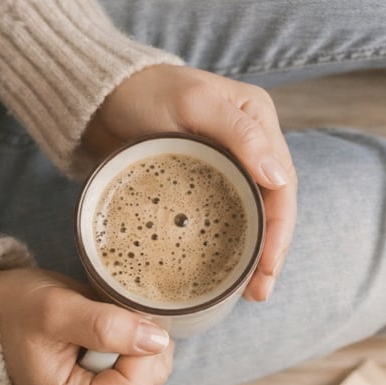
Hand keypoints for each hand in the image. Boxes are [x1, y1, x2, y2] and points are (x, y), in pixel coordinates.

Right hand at [0, 268, 172, 384]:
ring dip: (137, 342)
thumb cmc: (16, 310)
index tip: (126, 313)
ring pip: (148, 376)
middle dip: (140, 343)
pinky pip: (139, 372)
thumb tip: (158, 341)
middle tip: (111, 313)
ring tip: (102, 323)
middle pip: (147, 383)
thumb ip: (107, 326)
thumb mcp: (57, 310)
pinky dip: (133, 347)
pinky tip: (106, 334)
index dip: (142, 347)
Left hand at [84, 64, 296, 301]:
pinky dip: (232, 243)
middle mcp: (251, 143)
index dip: (280, 230)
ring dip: (256, 254)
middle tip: (260, 292)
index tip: (268, 267)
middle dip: (272, 252)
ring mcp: (229, 163)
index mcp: (258, 120)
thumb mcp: (193, 105)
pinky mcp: (205, 179)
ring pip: (254, 214)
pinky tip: (229, 270)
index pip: (283, 183)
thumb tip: (278, 177)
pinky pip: (228, 214)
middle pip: (273, 205)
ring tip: (251, 292)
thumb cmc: (145, 91)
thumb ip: (239, 135)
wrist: (103, 96)